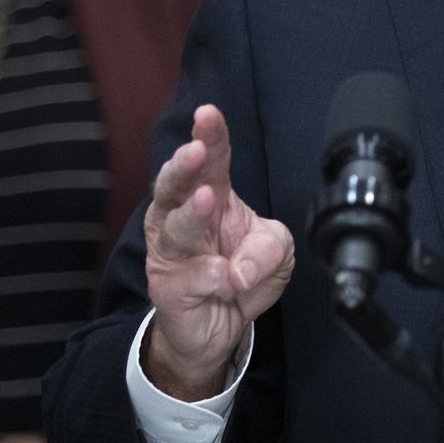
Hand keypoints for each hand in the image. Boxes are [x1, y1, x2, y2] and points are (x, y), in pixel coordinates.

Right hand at [142, 104, 294, 399]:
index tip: (209, 113)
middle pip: (175, 185)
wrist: (218, 329)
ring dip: (192, 213)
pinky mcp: (168, 288)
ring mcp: (171, 253)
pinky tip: (226, 279)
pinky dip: (212, 276)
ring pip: (174, 227)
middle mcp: (182, 218)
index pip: (211, 161)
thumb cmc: (241, 274)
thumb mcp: (275, 254)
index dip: (210, 136)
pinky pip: (189, 277)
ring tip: (207, 200)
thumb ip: (270, 247)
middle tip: (195, 151)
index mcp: (211, 197)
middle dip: (183, 166)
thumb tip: (244, 266)